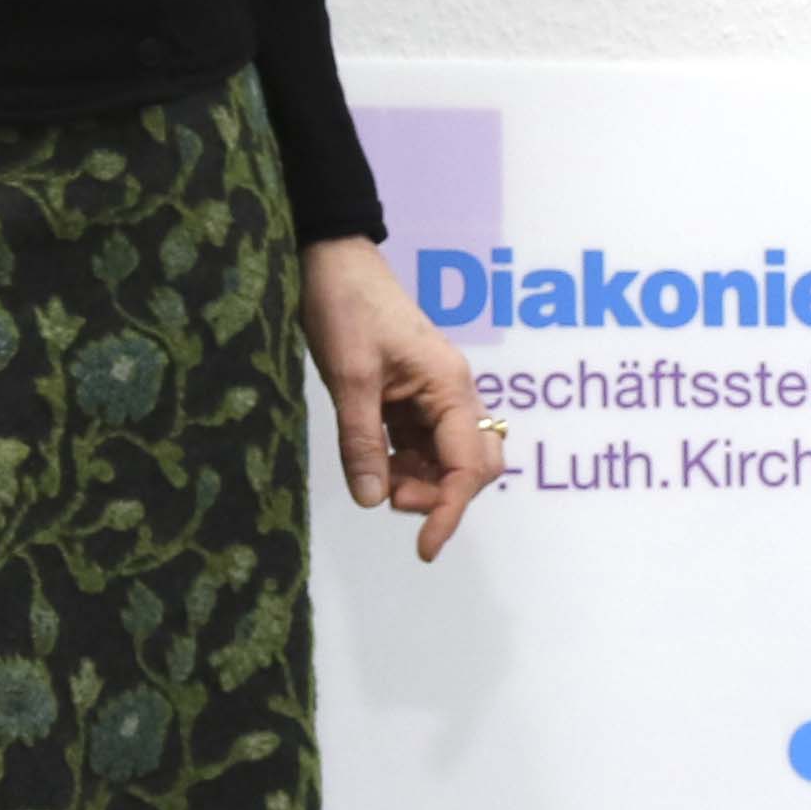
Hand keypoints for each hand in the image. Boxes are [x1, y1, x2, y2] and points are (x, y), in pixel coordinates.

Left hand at [301, 239, 503, 562]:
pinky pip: (424, 445)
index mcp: (450, 387)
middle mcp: (453, 394)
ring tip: (377, 481)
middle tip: (390, 498)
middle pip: (476, 465)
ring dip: (421, 482)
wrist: (334, 261)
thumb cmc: (346, 307)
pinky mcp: (413, 397)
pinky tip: (376, 466)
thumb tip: (372, 501)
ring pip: (448, 459)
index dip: (450, 511)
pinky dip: (405, 465)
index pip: (467, 466)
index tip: (424, 548)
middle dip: (442, 495)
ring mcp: (436, 396)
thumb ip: (362, 441)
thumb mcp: (349, 378)